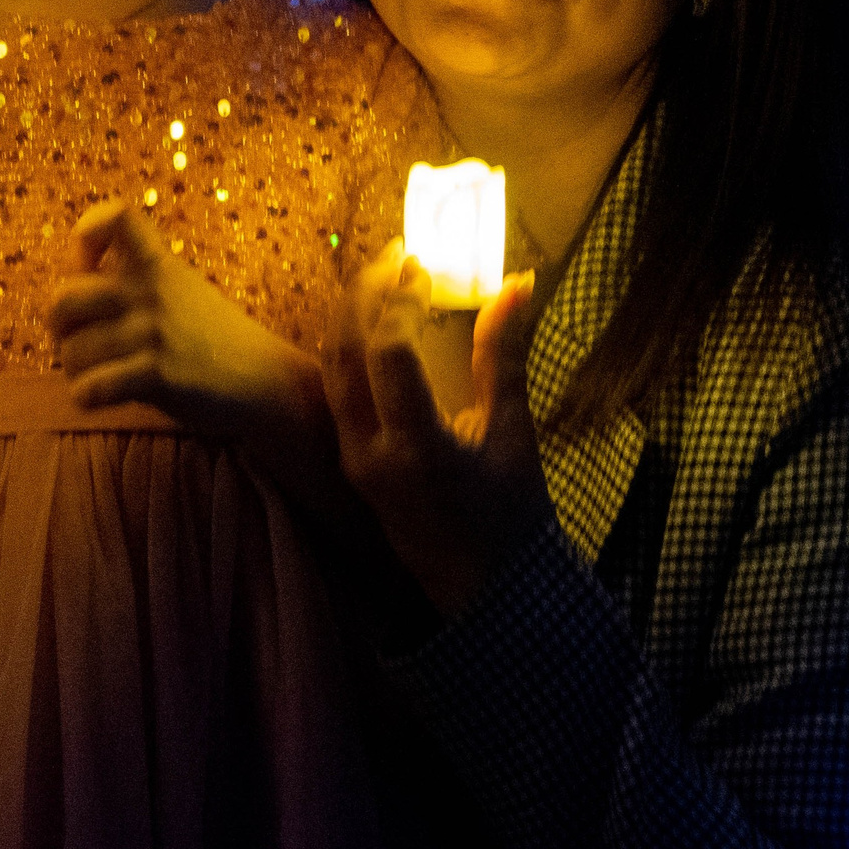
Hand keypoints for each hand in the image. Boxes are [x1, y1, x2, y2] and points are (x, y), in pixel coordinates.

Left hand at [49, 200, 304, 438]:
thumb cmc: (214, 340)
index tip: (90, 267)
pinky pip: (90, 388)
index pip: (116, 217)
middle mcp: (150, 291)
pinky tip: (102, 398)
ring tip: (102, 377)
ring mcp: (153, 331)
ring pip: (71, 354)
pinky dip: (86, 398)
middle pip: (62, 298)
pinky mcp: (156, 373)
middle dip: (60, 329)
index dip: (85, 238)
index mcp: (157, 265)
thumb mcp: (179, 290)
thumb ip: (130, 285)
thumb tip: (63, 303)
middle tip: (80, 342)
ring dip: (77, 372)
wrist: (269, 382)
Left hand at [322, 244, 550, 618]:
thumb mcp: (513, 434)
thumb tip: (518, 284)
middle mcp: (369, 454)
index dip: (402, 299)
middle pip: (343, 352)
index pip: (389, 353)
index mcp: (416, 449)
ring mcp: (351, 460)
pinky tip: (372, 326)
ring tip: (380, 280)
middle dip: (363, 295)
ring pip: (330, 370)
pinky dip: (349, 349)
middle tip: (392, 257)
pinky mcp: (346, 463)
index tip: (421, 263)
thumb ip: (503, 356)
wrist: (488, 591)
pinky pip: (334, 392)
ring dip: (350, 318)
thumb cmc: (511, 514)